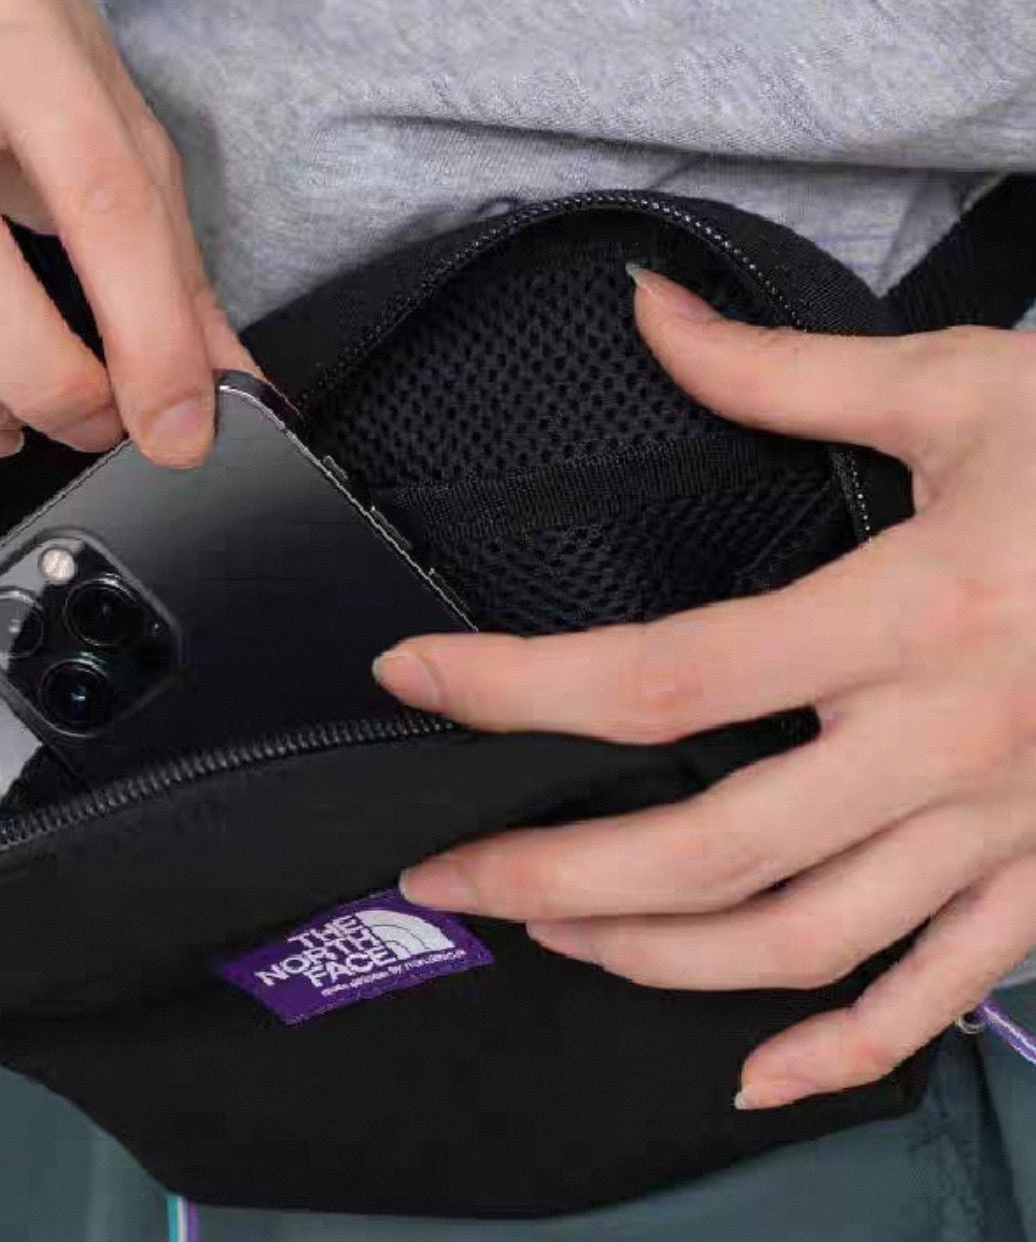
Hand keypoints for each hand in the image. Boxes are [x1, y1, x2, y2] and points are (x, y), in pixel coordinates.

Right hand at [0, 0, 251, 464]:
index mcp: (6, 25)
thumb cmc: (4, 64)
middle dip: (50, 384)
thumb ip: (168, 257)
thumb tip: (216, 389)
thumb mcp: (109, 122)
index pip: (97, 199)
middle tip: (102, 422)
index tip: (181, 422)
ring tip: (31, 415)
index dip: (148, 334)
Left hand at [376, 269, 1035, 1109]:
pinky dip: (846, 1049)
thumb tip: (649, 313)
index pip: (666, 675)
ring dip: (659, 956)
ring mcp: (1004, 829)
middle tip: (441, 873)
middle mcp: (947, 744)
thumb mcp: (957, 387)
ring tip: (554, 933)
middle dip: (553, 873)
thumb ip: (781, 372)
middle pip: (712, 846)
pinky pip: (942, 994)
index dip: (518, 686)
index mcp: (912, 614)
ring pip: (805, 939)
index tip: (414, 678)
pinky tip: (758, 1077)